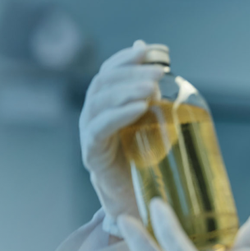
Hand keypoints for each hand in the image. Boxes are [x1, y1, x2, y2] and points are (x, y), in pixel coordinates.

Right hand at [79, 40, 165, 232]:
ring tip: (151, 89)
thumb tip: (155, 56)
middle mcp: (93, 115)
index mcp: (105, 104)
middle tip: (159, 73)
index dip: (125, 58)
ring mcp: (90, 134)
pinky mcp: (92, 154)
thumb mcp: (153, 120)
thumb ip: (151, 91)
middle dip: (131, 73)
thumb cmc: (145, 158)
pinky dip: (119, 115)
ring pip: (100, 102)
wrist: (136, 199)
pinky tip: (139, 108)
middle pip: (103, 83)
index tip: (150, 51)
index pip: (109, 71)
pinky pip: (100, 129)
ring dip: (126, 90)